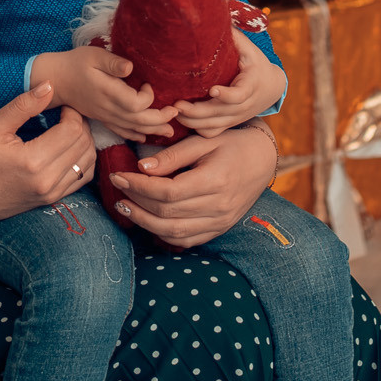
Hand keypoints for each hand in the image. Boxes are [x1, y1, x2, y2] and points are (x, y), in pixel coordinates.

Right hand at [0, 82, 97, 223]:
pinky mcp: (54, 199)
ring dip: (85, 140)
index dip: (73, 112)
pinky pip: (83, 177)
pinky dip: (83, 158)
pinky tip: (71, 147)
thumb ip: (24, 105)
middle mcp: (48, 180)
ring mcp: (53, 192)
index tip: (62, 104)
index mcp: (34, 161)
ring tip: (69, 127)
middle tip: (67, 113)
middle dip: (81, 123)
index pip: (72, 130)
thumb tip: (50, 86)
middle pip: (84, 144)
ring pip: (88, 161)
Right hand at [30, 47, 172, 142]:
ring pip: (132, 128)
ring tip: (170, 130)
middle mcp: (108, 108)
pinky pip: (121, 131)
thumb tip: (131, 67)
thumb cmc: (75, 63)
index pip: (135, 104)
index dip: (148, 98)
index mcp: (108, 92)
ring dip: (153, 129)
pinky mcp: (102, 118)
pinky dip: (136, 135)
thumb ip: (112, 62)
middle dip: (160, 118)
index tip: (148, 85)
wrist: (55, 80)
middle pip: (138, 120)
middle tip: (176, 112)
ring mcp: (105, 116)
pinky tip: (146, 136)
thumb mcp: (93, 55)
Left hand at [103, 124, 278, 248]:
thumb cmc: (232, 143)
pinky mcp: (219, 229)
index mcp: (215, 181)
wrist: (263, 159)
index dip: (139, 186)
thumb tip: (141, 168)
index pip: (168, 192)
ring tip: (125, 206)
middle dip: (136, 201)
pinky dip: (163, 234)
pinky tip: (148, 220)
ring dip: (144, 221)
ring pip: (174, 232)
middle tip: (117, 188)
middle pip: (167, 213)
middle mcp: (218, 207)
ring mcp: (220, 222)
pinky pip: (186, 240)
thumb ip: (173, 155)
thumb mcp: (204, 140)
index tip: (119, 175)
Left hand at [168, 30, 286, 137]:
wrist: (272, 88)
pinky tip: (182, 121)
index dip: (227, 95)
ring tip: (174, 111)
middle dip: (197, 111)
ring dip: (192, 121)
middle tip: (177, 104)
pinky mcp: (229, 124)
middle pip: (220, 114)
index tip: (213, 90)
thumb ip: (236, 37)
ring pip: (213, 126)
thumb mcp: (251, 50)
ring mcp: (236, 117)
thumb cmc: (256, 64)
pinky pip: (212, 133)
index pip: (240, 95)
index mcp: (251, 85)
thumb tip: (220, 11)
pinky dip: (197, 130)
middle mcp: (244, 105)